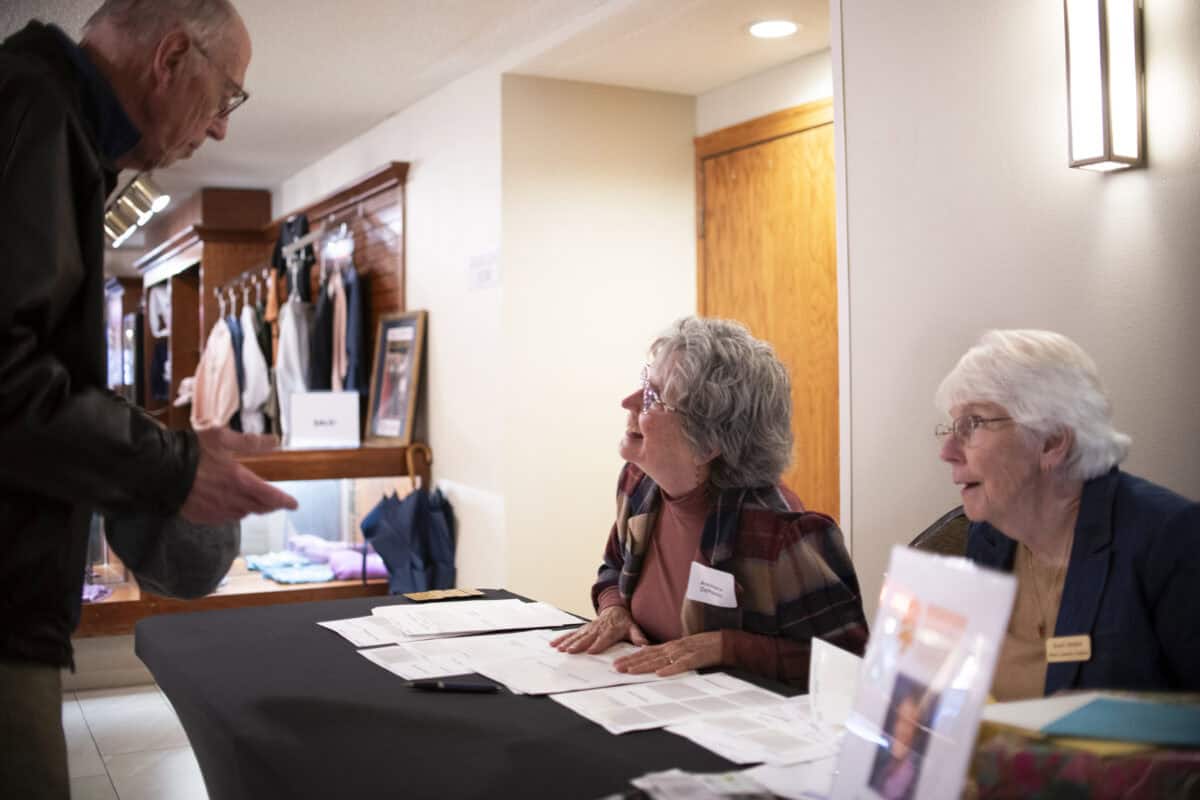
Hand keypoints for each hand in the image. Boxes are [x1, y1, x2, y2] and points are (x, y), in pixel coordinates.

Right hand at [179, 428, 297, 524]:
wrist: (159, 470)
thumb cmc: (191, 452)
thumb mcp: (223, 439)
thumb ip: (251, 443)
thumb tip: (275, 441)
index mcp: (239, 480)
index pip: (270, 495)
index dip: (284, 501)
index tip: (294, 504)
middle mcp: (230, 499)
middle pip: (258, 508)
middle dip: (270, 505)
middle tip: (277, 502)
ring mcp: (215, 510)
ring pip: (242, 514)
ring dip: (252, 509)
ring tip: (256, 503)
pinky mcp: (201, 516)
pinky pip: (223, 518)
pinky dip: (232, 513)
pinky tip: (231, 507)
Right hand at [549, 605, 647, 653]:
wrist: (616, 609)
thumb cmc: (624, 622)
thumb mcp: (633, 627)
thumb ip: (638, 636)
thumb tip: (644, 644)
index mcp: (611, 630)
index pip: (604, 638)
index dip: (598, 644)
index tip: (591, 651)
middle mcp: (598, 629)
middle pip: (587, 637)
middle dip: (579, 644)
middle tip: (570, 651)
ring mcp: (589, 628)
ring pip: (577, 635)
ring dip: (568, 642)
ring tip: (560, 649)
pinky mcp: (583, 628)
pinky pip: (571, 633)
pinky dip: (562, 638)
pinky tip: (554, 644)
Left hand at [612, 632, 723, 676]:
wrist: (723, 642)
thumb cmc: (702, 647)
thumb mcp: (681, 649)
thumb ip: (666, 652)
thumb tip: (648, 655)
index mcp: (670, 647)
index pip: (646, 653)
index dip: (631, 658)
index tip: (617, 663)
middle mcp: (673, 648)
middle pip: (648, 656)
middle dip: (631, 662)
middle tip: (616, 668)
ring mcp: (683, 653)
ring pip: (660, 660)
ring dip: (644, 666)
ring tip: (631, 671)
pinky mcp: (694, 658)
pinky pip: (680, 665)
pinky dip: (670, 669)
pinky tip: (659, 674)